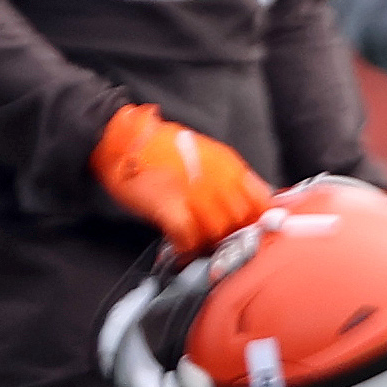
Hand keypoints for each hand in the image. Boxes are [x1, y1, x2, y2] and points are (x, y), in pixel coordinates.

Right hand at [92, 104, 274, 254]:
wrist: (124, 139)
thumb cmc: (162, 148)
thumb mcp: (208, 155)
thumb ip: (230, 178)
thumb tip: (247, 205)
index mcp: (229, 165)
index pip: (261, 201)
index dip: (257, 219)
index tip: (249, 229)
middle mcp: (217, 178)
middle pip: (238, 221)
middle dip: (229, 234)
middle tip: (214, 238)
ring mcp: (193, 191)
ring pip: (215, 232)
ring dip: (206, 241)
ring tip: (195, 241)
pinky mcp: (168, 205)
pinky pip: (187, 237)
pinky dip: (185, 246)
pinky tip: (180, 247)